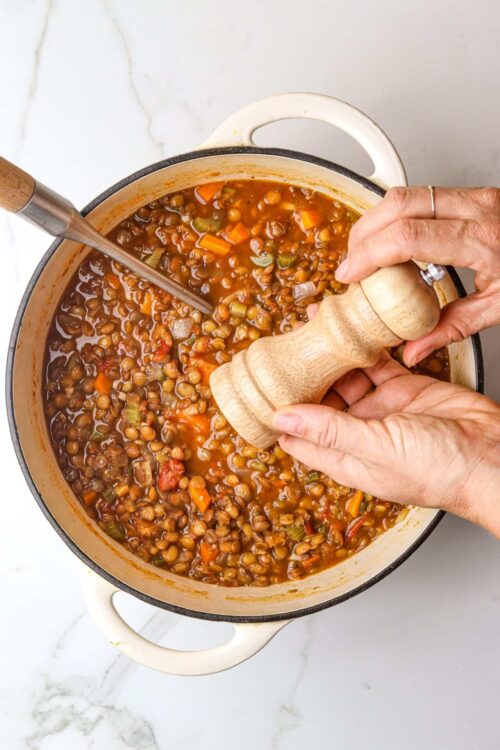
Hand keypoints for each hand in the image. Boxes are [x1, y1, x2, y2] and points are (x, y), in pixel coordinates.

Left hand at [273, 353, 499, 536]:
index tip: (258, 392)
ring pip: (345, 379)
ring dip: (328, 358)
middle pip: (318, 403)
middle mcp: (358, 434)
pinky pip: (375, 365)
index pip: (299, 439)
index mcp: (345, 458)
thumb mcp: (376, 449)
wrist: (492, 454)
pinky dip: (361, 349)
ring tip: (309, 331)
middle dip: (301, 378)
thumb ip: (329, 431)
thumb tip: (282, 419)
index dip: (278, 417)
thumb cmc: (440, 468)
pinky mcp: (403, 388)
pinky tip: (346, 330)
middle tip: (284, 350)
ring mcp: (381, 409)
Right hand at [335, 187, 499, 364]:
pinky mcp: (473, 195)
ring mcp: (475, 196)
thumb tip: (413, 349)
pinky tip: (393, 241)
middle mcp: (477, 208)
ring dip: (377, 221)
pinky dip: (396, 216)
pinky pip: (421, 196)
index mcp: (483, 239)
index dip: (369, 254)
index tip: (350, 275)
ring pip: (406, 193)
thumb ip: (451, 328)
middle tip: (352, 263)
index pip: (408, 236)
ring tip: (366, 253)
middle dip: (364, 232)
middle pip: (398, 203)